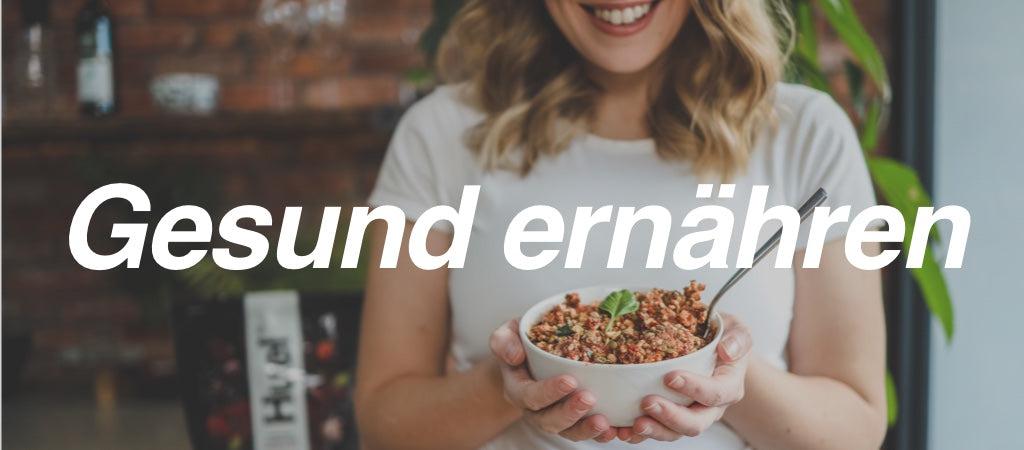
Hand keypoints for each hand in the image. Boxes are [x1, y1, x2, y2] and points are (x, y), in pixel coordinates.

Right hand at [489, 319, 617, 442]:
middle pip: (549, 421)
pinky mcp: (573, 420)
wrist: (530, 356)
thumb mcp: (507, 334)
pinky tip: (615, 429)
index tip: (570, 380)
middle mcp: (535, 410)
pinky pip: (584, 432)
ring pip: (568, 432)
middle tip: (589, 398)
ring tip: (605, 423)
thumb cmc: (521, 342)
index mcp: (518, 389)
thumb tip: (515, 356)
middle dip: (569, 413)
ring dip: (586, 429)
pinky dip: (599, 434)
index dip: (549, 392)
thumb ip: (503, 341)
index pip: (530, 396)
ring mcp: (554, 417)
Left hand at [617, 314, 752, 443]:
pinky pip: (658, 431)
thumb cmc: (722, 338)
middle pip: (695, 423)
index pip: (715, 393)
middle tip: (647, 402)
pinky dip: (640, 434)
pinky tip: (623, 429)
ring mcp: (691, 415)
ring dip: (654, 429)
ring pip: (675, 433)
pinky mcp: (672, 418)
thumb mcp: (737, 330)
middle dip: (671, 416)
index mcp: (729, 387)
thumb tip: (727, 350)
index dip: (694, 388)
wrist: (713, 350)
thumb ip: (738, 339)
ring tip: (634, 423)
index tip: (670, 377)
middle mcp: (711, 407)